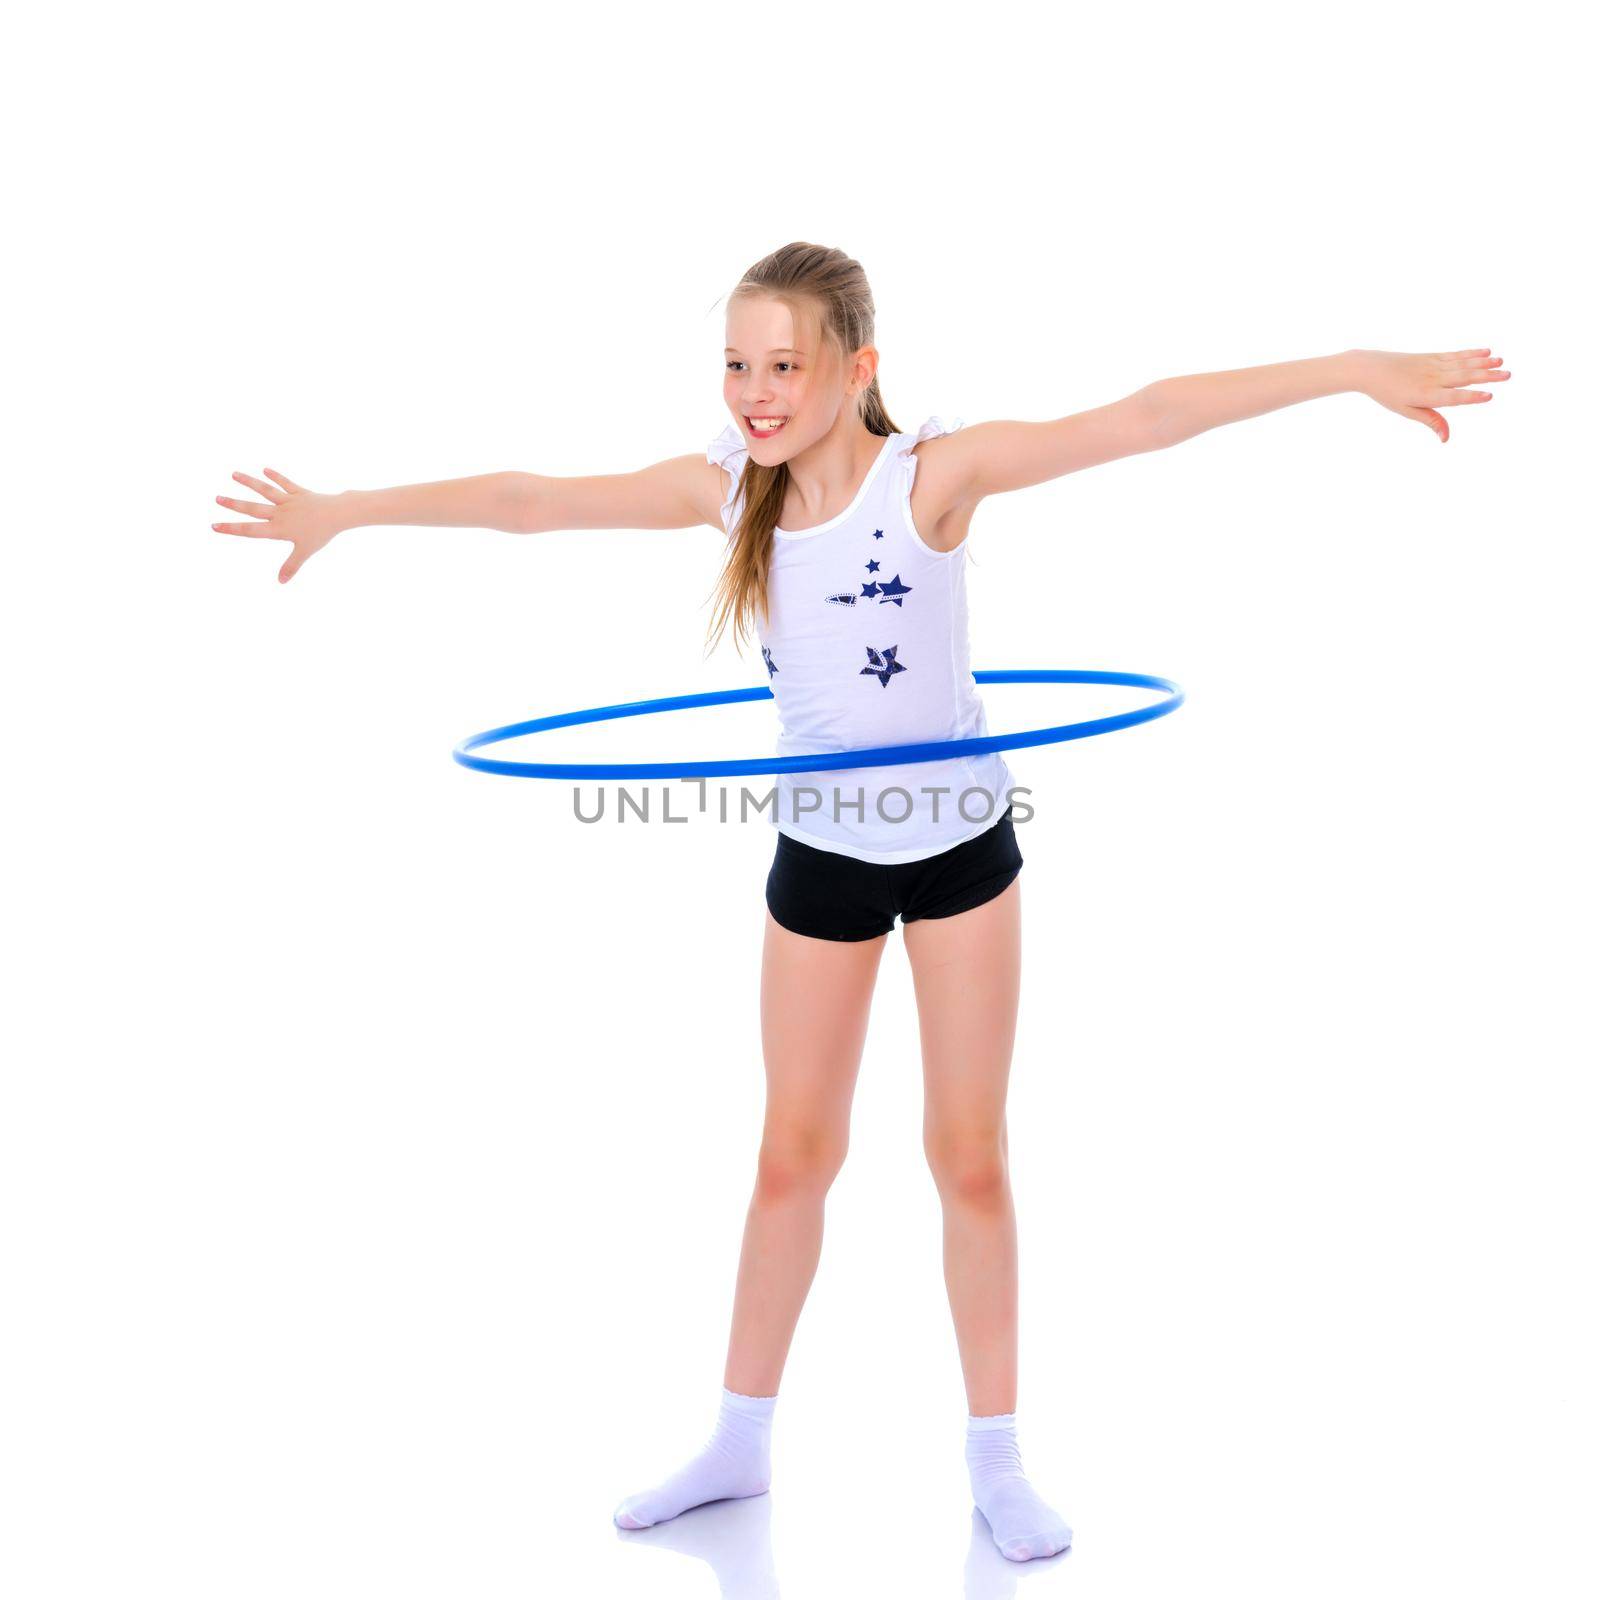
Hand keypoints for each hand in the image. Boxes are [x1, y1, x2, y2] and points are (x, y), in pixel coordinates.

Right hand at [212, 468, 346, 582]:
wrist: (337, 514)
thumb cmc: (321, 534)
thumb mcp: (305, 552)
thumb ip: (291, 566)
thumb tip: (280, 582)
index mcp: (279, 529)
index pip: (250, 530)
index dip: (232, 529)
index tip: (214, 525)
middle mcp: (280, 513)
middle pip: (253, 508)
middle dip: (234, 504)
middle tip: (217, 498)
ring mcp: (289, 501)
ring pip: (265, 490)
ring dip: (249, 482)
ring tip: (234, 474)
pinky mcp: (299, 492)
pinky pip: (285, 483)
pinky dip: (276, 476)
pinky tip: (265, 469)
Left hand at [1353, 347, 1510, 442]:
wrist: (1371, 369)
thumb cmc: (1388, 394)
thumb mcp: (1406, 411)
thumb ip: (1430, 420)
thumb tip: (1446, 438)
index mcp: (1426, 395)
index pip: (1453, 397)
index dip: (1471, 397)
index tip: (1490, 396)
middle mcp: (1433, 378)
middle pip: (1464, 377)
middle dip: (1487, 377)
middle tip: (1507, 375)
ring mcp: (1433, 365)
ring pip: (1463, 363)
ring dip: (1484, 363)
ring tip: (1501, 361)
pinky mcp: (1432, 356)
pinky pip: (1455, 355)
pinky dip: (1471, 353)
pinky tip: (1486, 351)